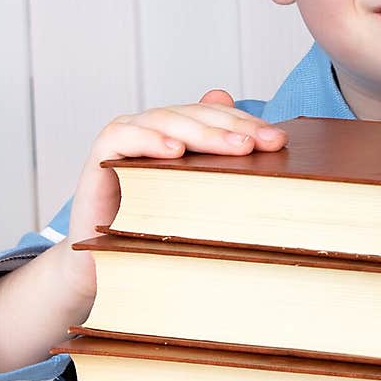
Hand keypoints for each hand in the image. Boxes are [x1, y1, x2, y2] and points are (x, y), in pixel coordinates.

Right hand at [62, 89, 286, 307]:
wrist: (104, 265)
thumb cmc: (152, 232)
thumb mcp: (195, 202)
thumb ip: (217, 168)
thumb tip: (253, 140)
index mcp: (179, 134)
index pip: (216, 118)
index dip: (247, 125)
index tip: (279, 141)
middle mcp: (153, 129)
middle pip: (196, 116)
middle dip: (233, 128)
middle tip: (266, 143)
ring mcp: (126, 138)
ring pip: (166, 120)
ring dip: (203, 132)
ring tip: (235, 146)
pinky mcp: (101, 154)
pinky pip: (123, 137)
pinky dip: (149, 139)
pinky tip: (175, 150)